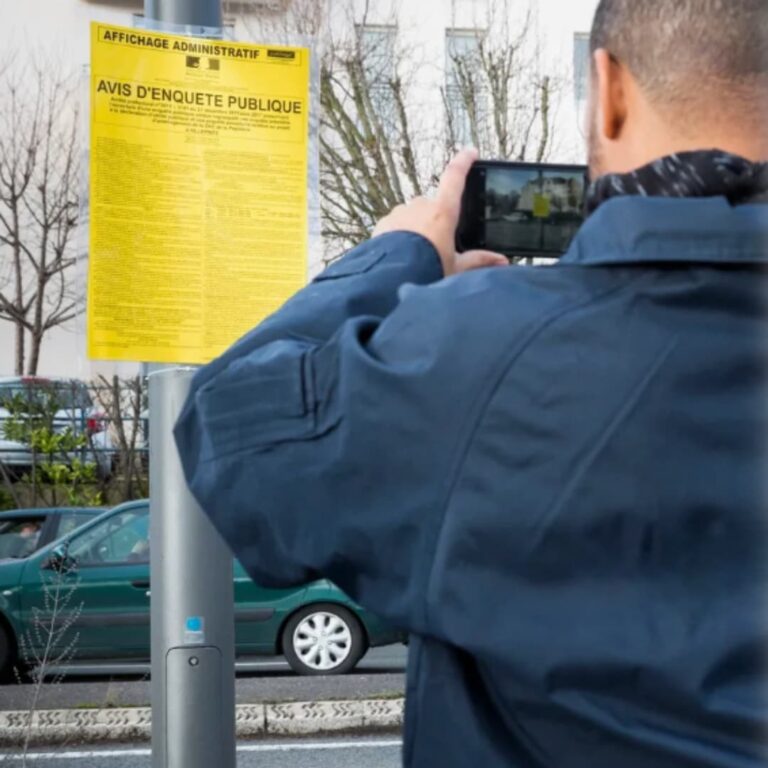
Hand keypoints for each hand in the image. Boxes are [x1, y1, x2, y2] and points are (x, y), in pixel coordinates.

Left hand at [372, 149, 508, 275]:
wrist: (392, 278)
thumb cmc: (427, 270)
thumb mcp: (456, 267)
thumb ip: (477, 260)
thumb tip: (501, 261)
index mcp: (442, 212)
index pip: (455, 177)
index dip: (464, 162)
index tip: (470, 152)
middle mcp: (420, 206)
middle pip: (433, 206)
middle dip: (436, 221)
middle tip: (437, 247)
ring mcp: (400, 212)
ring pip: (413, 215)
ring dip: (417, 229)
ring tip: (419, 255)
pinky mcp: (384, 223)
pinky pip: (396, 225)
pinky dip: (400, 236)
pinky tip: (403, 254)